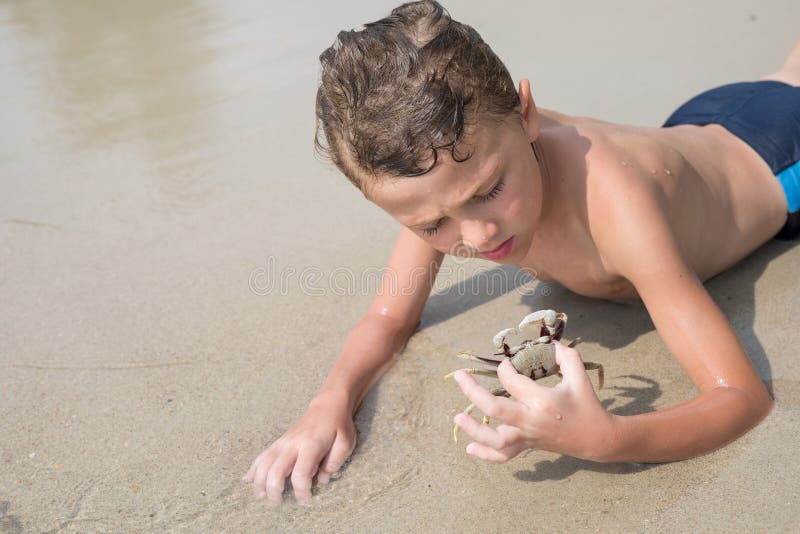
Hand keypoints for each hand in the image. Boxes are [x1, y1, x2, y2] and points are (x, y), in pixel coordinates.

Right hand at [243, 392, 355, 504]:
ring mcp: (283, 442)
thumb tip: (322, 480)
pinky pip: (262, 456)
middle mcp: (292, 444)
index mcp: (311, 445)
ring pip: (264, 463)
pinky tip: (247, 479)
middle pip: (275, 471)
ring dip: (259, 482)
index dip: (301, 492)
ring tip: (261, 497)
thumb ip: (334, 462)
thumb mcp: (345, 443)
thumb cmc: (338, 426)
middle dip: (274, 491)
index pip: (300, 474)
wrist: (328, 406)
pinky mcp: (279, 442)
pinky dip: (253, 468)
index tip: (306, 501)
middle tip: (280, 503)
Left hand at [452, 341, 615, 461]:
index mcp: (542, 401)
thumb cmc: (587, 404)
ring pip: (495, 439)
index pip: (512, 381)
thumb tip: (548, 342)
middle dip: (473, 391)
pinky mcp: (527, 446)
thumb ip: (566, 355)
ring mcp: (527, 436)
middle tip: (459, 375)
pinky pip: (503, 456)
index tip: (507, 362)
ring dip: (474, 429)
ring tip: (457, 416)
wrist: (597, 439)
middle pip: (495, 409)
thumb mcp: (579, 375)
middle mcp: (531, 420)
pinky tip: (470, 448)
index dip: (505, 368)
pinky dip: (486, 455)